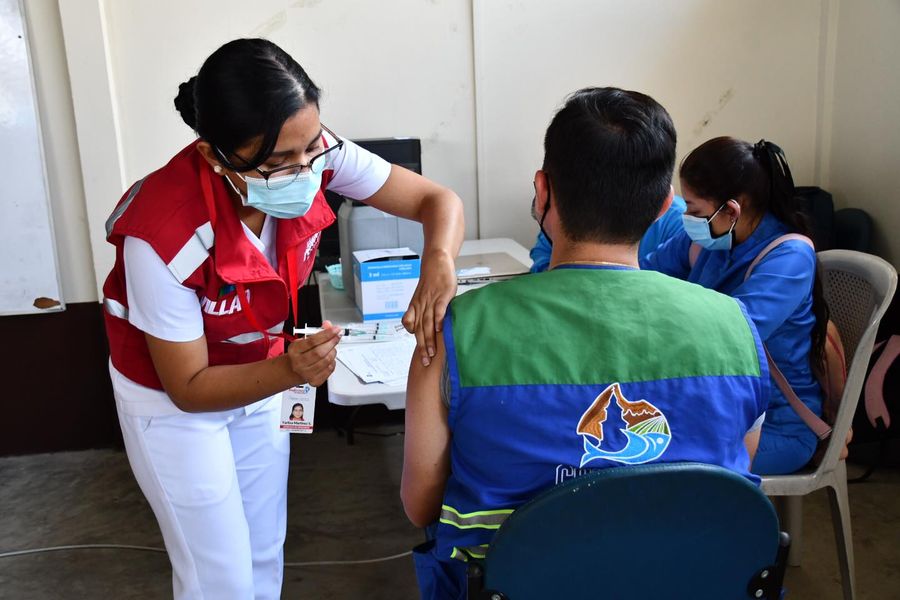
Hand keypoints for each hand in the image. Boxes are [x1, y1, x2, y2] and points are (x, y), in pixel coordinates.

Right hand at [287, 320, 342, 385]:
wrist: (294, 370)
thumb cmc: (301, 353)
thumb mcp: (304, 340)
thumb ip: (317, 332)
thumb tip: (328, 325)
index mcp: (294, 350)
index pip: (312, 341)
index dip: (326, 334)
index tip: (335, 329)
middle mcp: (299, 363)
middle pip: (320, 352)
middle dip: (332, 342)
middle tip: (337, 336)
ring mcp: (306, 374)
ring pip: (327, 360)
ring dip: (333, 351)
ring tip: (331, 348)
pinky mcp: (315, 381)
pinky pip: (330, 369)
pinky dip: (332, 361)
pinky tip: (328, 358)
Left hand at [402, 250, 456, 366]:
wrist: (435, 262)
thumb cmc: (431, 281)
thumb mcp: (423, 297)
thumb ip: (425, 312)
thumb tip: (432, 328)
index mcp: (416, 307)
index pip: (410, 326)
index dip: (415, 340)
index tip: (420, 355)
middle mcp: (421, 306)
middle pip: (419, 330)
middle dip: (422, 347)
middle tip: (425, 362)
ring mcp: (431, 300)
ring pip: (428, 323)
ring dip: (430, 339)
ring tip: (432, 353)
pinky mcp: (443, 295)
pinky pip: (439, 309)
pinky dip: (439, 319)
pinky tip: (440, 330)